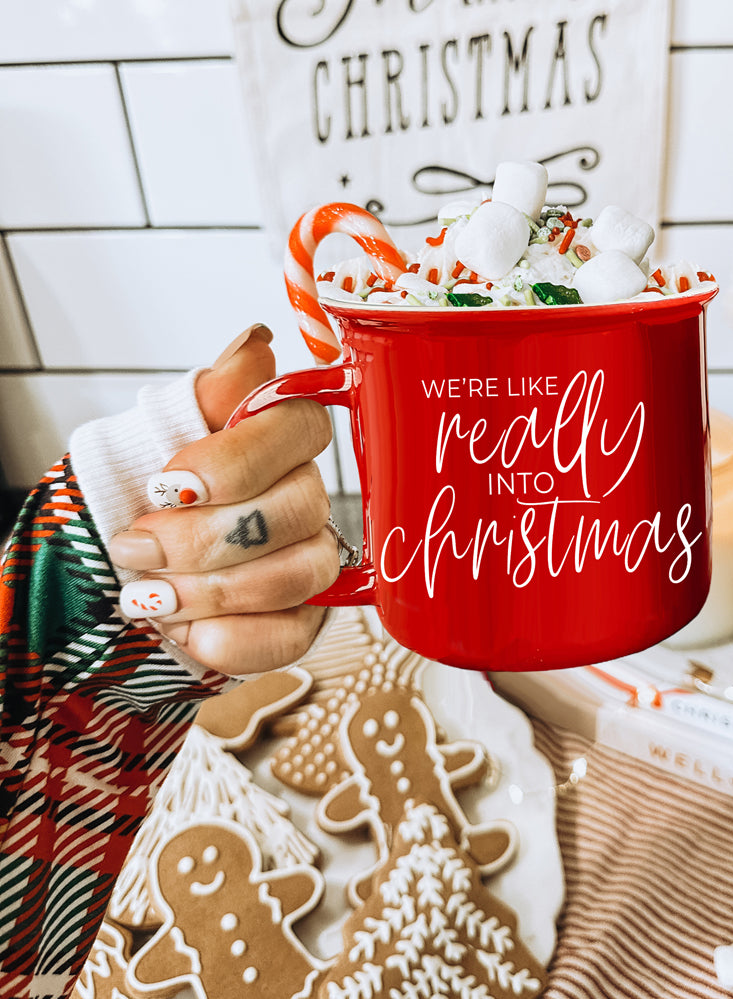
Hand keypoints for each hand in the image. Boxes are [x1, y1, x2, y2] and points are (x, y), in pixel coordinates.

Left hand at [109, 324, 338, 674]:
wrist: (120, 570)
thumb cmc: (142, 499)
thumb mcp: (155, 434)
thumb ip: (210, 395)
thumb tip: (255, 345)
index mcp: (278, 441)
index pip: (301, 429)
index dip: (237, 461)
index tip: (168, 483)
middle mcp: (305, 497)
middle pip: (298, 510)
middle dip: (203, 539)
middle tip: (138, 546)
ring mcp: (309, 559)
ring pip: (298, 575)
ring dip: (210, 591)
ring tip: (149, 595)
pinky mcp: (302, 619)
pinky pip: (294, 635)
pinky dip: (229, 639)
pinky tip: (184, 631)